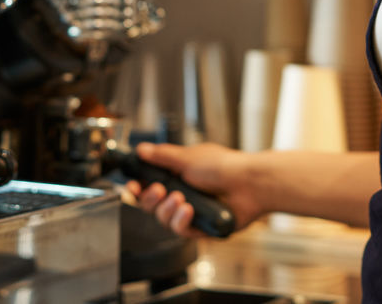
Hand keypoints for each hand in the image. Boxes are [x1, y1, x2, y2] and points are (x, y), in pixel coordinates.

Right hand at [124, 142, 261, 237]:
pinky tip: (189, 211)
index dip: (138, 187)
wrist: (249, 184)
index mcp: (177, 174)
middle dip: (151, 199)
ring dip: (168, 210)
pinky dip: (181, 221)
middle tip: (159, 190)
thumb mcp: (188, 157)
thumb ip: (162, 156)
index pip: (149, 183)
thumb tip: (141, 150)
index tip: (131, 186)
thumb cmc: (223, 166)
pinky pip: (181, 230)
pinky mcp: (200, 227)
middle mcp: (183, 193)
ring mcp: (191, 211)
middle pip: (152, 205)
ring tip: (180, 200)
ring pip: (164, 219)